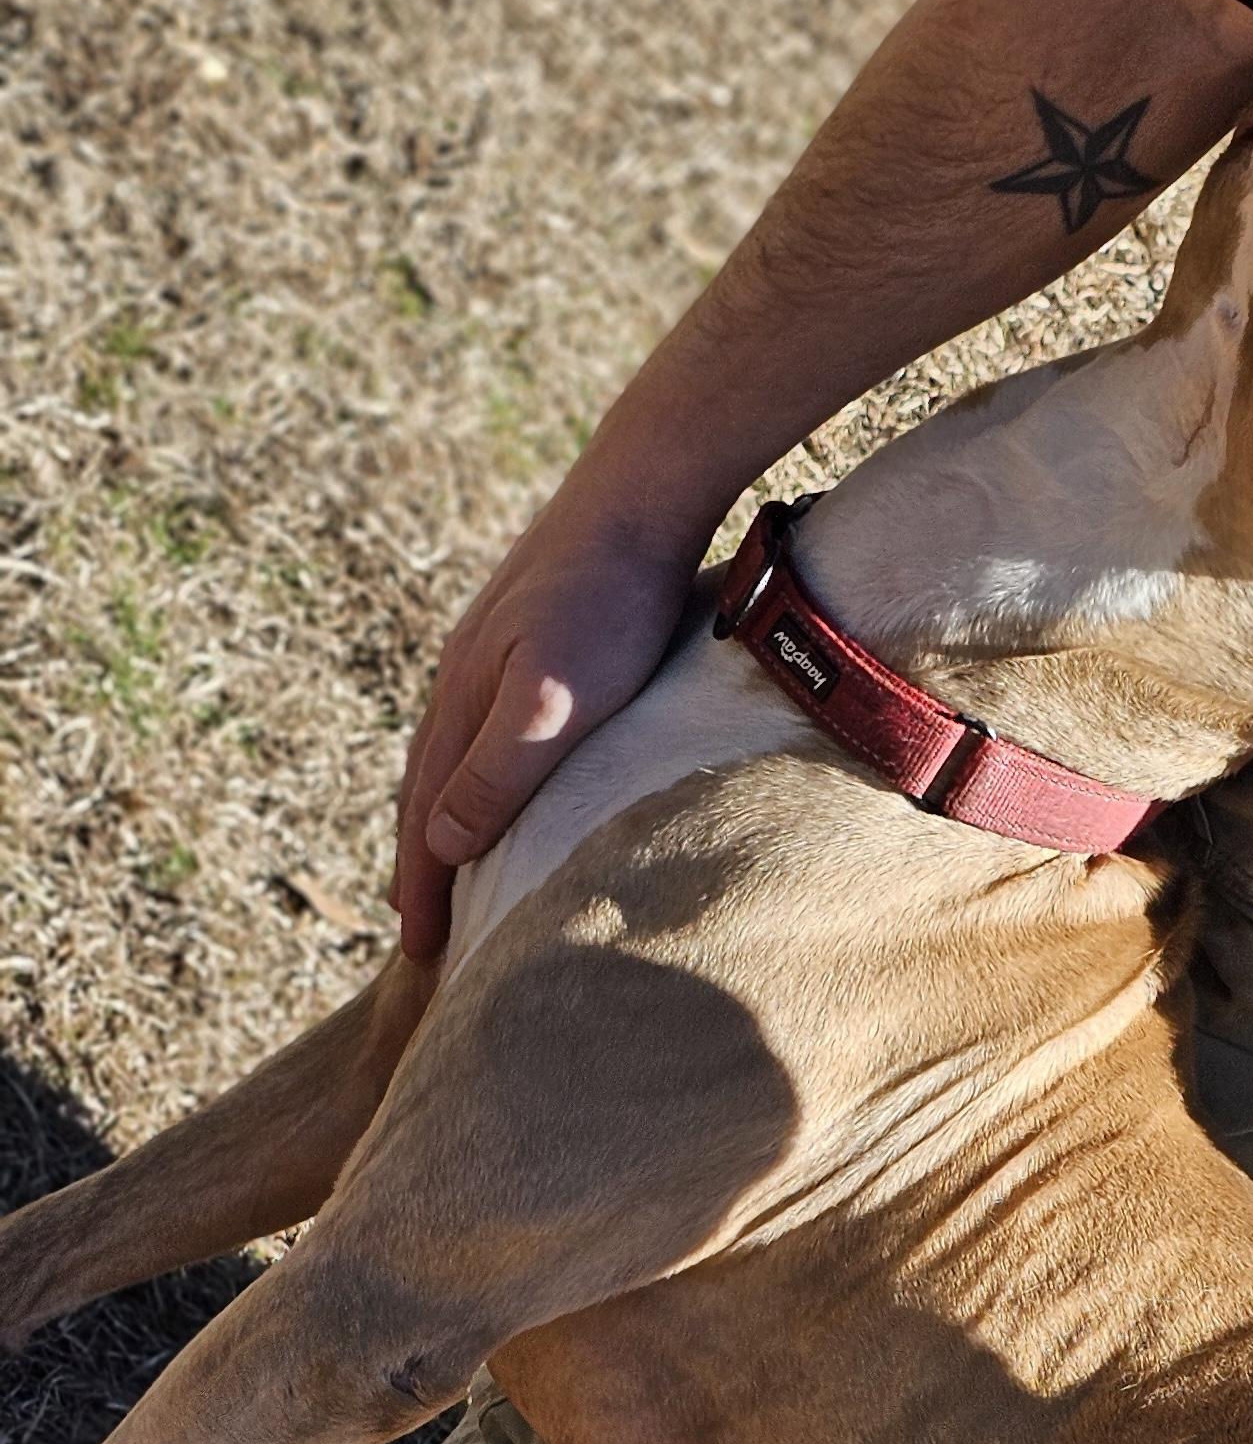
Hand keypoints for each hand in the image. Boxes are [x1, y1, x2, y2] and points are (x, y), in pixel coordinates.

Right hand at [392, 463, 710, 962]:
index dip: (422, 889)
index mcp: (460, 704)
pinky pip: (486, 723)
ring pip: (453, 755)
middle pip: (428, 791)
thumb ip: (496, 772)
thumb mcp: (550, 699)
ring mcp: (492, 652)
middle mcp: (462, 679)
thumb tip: (440, 845)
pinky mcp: (529, 631)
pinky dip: (478, 769)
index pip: (427, 820)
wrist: (641, 489)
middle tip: (421, 930)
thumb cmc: (608, 600)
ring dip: (445, 817)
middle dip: (422, 864)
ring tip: (449, 863)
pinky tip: (501, 771)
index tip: (421, 954)